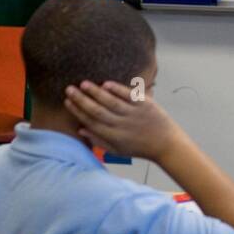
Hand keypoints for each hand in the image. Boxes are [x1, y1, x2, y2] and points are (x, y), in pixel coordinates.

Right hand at [63, 80, 184, 162]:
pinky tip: (106, 83)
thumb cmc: (139, 147)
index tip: (67, 101)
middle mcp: (121, 125)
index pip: (90, 122)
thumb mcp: (117, 150)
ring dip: (95, 92)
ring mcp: (133, 114)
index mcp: (113, 136)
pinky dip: (118, 89)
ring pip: (110, 102)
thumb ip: (98, 140)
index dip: (77, 111)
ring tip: (83, 84)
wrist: (166, 144)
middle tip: (69, 89)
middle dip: (81, 100)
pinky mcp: (145, 105)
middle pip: (97, 111)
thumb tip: (80, 129)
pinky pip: (129, 96)